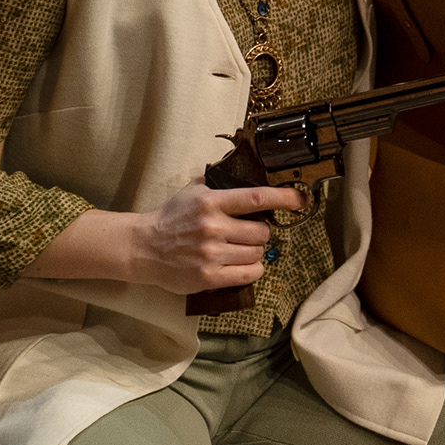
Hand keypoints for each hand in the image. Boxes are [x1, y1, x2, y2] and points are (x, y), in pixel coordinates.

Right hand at [130, 178, 305, 294]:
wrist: (144, 247)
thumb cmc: (170, 218)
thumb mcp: (191, 191)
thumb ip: (217, 182)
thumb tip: (241, 168)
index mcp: (211, 202)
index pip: (256, 198)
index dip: (283, 198)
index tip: (300, 199)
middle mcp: (213, 227)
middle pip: (262, 231)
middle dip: (260, 233)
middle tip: (247, 234)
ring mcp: (211, 253)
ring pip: (257, 253)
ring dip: (254, 252)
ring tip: (240, 249)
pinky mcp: (208, 276)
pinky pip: (248, 274)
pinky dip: (252, 270)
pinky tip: (243, 265)